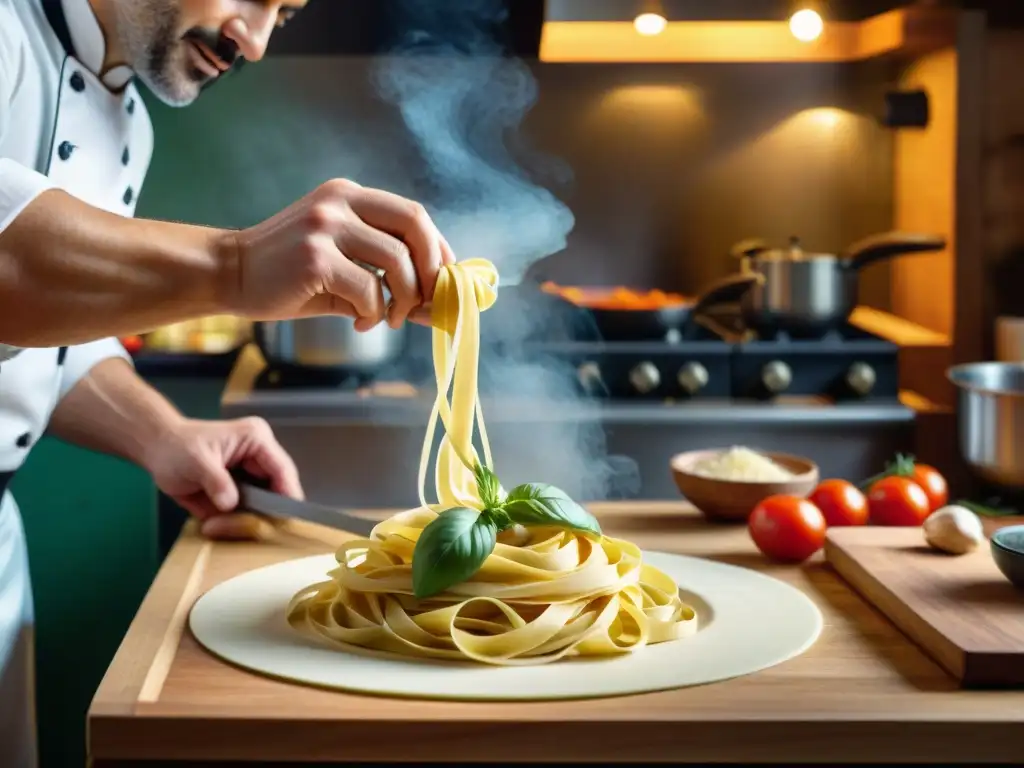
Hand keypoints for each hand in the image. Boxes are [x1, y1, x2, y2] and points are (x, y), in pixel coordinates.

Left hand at [145, 416, 302, 539]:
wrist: (156, 450)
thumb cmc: (176, 447)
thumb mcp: (196, 461)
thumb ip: (216, 481)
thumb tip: (230, 504)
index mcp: (257, 441)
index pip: (283, 470)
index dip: (287, 496)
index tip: (285, 520)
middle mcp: (260, 459)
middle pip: (277, 492)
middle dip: (262, 514)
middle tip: (242, 531)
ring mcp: (252, 477)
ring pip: (263, 508)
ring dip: (244, 522)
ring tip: (216, 525)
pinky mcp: (241, 493)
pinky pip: (246, 514)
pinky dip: (233, 524)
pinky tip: (213, 525)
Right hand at [224, 179, 455, 329]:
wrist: (230, 276)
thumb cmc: (290, 276)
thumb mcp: (343, 264)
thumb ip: (387, 274)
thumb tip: (438, 304)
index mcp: (350, 196)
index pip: (414, 215)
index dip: (439, 249)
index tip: (445, 281)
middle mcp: (340, 202)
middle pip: (415, 225)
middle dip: (432, 269)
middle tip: (428, 302)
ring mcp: (326, 226)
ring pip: (397, 261)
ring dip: (404, 299)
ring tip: (389, 319)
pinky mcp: (315, 258)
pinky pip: (368, 290)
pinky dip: (374, 313)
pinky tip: (360, 324)